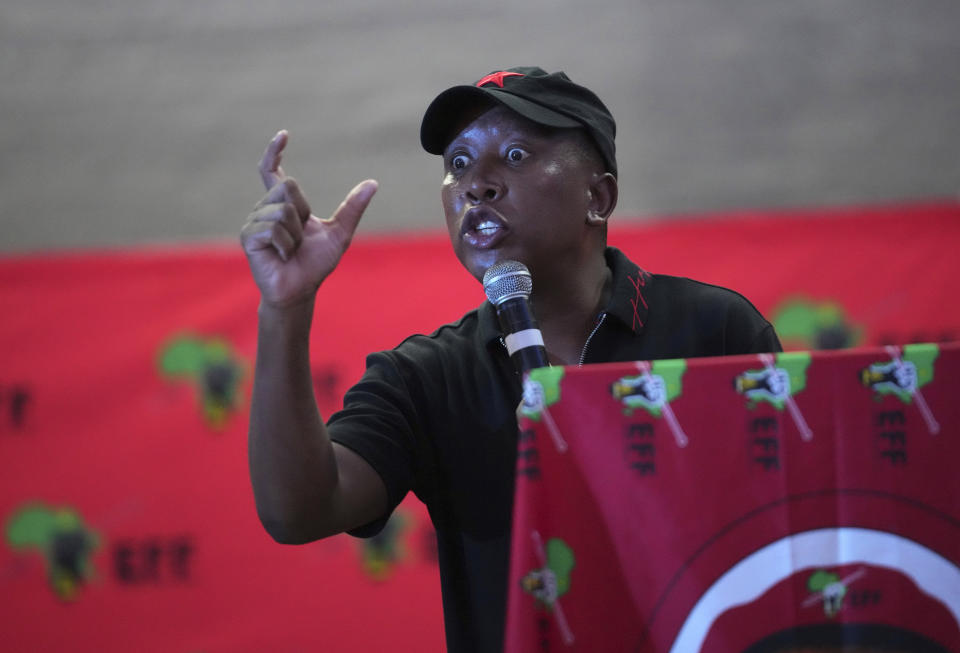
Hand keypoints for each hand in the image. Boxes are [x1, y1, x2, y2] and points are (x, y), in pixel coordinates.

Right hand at [240, 130, 377, 307]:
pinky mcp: (249, 237)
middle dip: (302, 213)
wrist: (300, 289)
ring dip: (295, 235)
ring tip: (290, 250)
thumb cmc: (316, 264)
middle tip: (300, 238)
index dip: (275, 152)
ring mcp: (254, 222)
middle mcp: (265, 208)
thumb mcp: (339, 233)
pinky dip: (286, 245)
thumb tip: (373, 183)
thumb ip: (352, 208)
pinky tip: (281, 256)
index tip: (284, 135)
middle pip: (289, 187)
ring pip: (283, 210)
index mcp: (283, 204)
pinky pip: (273, 228)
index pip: (273, 172)